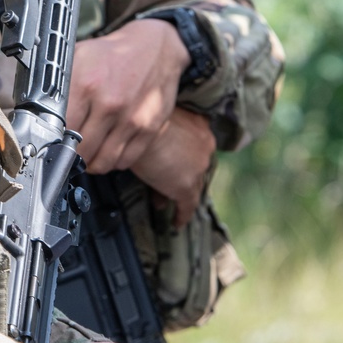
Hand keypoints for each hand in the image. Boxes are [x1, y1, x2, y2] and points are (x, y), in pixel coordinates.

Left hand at [67, 20, 188, 173]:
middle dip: (72, 154)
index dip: (54, 140)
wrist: (155, 47)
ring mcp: (132, 118)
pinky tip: (108, 149)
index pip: (60, 130)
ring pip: (103, 162)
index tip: (53, 141)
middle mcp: (110, 103)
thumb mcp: (79, 57)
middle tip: (70, 148)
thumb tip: (39, 111)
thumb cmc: (112, 55)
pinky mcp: (150, 128)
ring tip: (89, 153)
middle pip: (81, 151)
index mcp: (87, 84)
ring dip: (93, 163)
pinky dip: (114, 161)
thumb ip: (59, 86)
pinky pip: (125, 161)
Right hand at [130, 107, 215, 227]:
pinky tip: (176, 222)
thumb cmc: (141, 119)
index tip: (171, 165)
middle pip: (194, 168)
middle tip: (163, 184)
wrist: (137, 128)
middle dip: (178, 176)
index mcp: (200, 128)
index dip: (182, 160)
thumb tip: (155, 146)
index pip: (194, 149)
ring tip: (162, 202)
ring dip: (176, 194)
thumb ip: (165, 132)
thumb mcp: (158, 120)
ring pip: (191, 187)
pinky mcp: (186, 187)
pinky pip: (188, 206)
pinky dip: (182, 215)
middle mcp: (205, 148)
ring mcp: (198, 169)